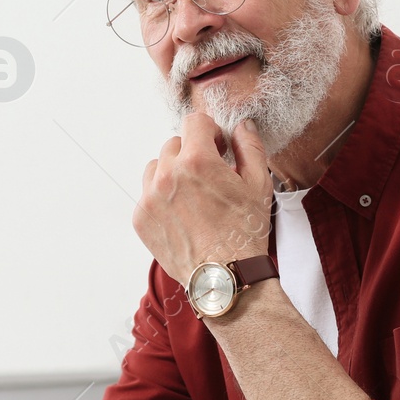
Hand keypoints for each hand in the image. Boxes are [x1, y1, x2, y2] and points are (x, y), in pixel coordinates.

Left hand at [135, 113, 273, 285]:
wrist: (225, 277)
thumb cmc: (245, 233)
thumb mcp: (259, 185)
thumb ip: (249, 147)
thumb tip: (242, 126)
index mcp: (196, 161)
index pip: (194, 122)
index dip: (210, 131)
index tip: (218, 148)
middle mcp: (167, 176)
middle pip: (174, 144)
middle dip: (193, 154)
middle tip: (209, 176)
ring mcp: (149, 198)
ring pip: (156, 168)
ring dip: (173, 174)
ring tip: (193, 196)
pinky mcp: (141, 219)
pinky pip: (147, 195)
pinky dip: (162, 199)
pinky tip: (183, 216)